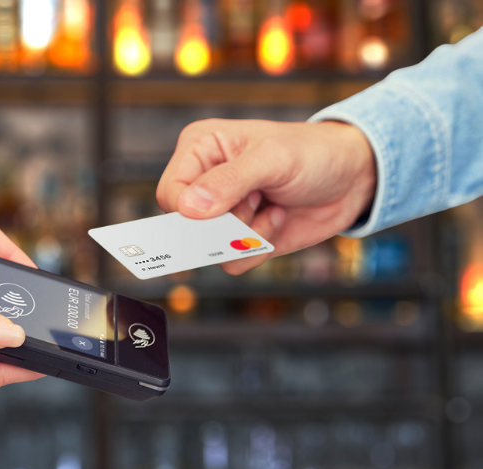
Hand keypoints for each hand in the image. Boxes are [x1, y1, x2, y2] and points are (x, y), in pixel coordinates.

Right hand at [156, 119, 376, 274]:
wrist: (354, 177)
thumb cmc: (314, 153)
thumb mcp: (273, 159)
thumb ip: (228, 181)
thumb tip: (188, 209)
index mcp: (200, 150)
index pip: (170, 193)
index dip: (192, 209)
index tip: (228, 204)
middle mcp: (204, 181)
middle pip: (185, 226)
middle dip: (226, 222)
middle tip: (257, 198)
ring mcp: (221, 212)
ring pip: (209, 249)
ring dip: (246, 235)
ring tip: (270, 205)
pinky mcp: (239, 238)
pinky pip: (231, 263)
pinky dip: (258, 249)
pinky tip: (277, 219)